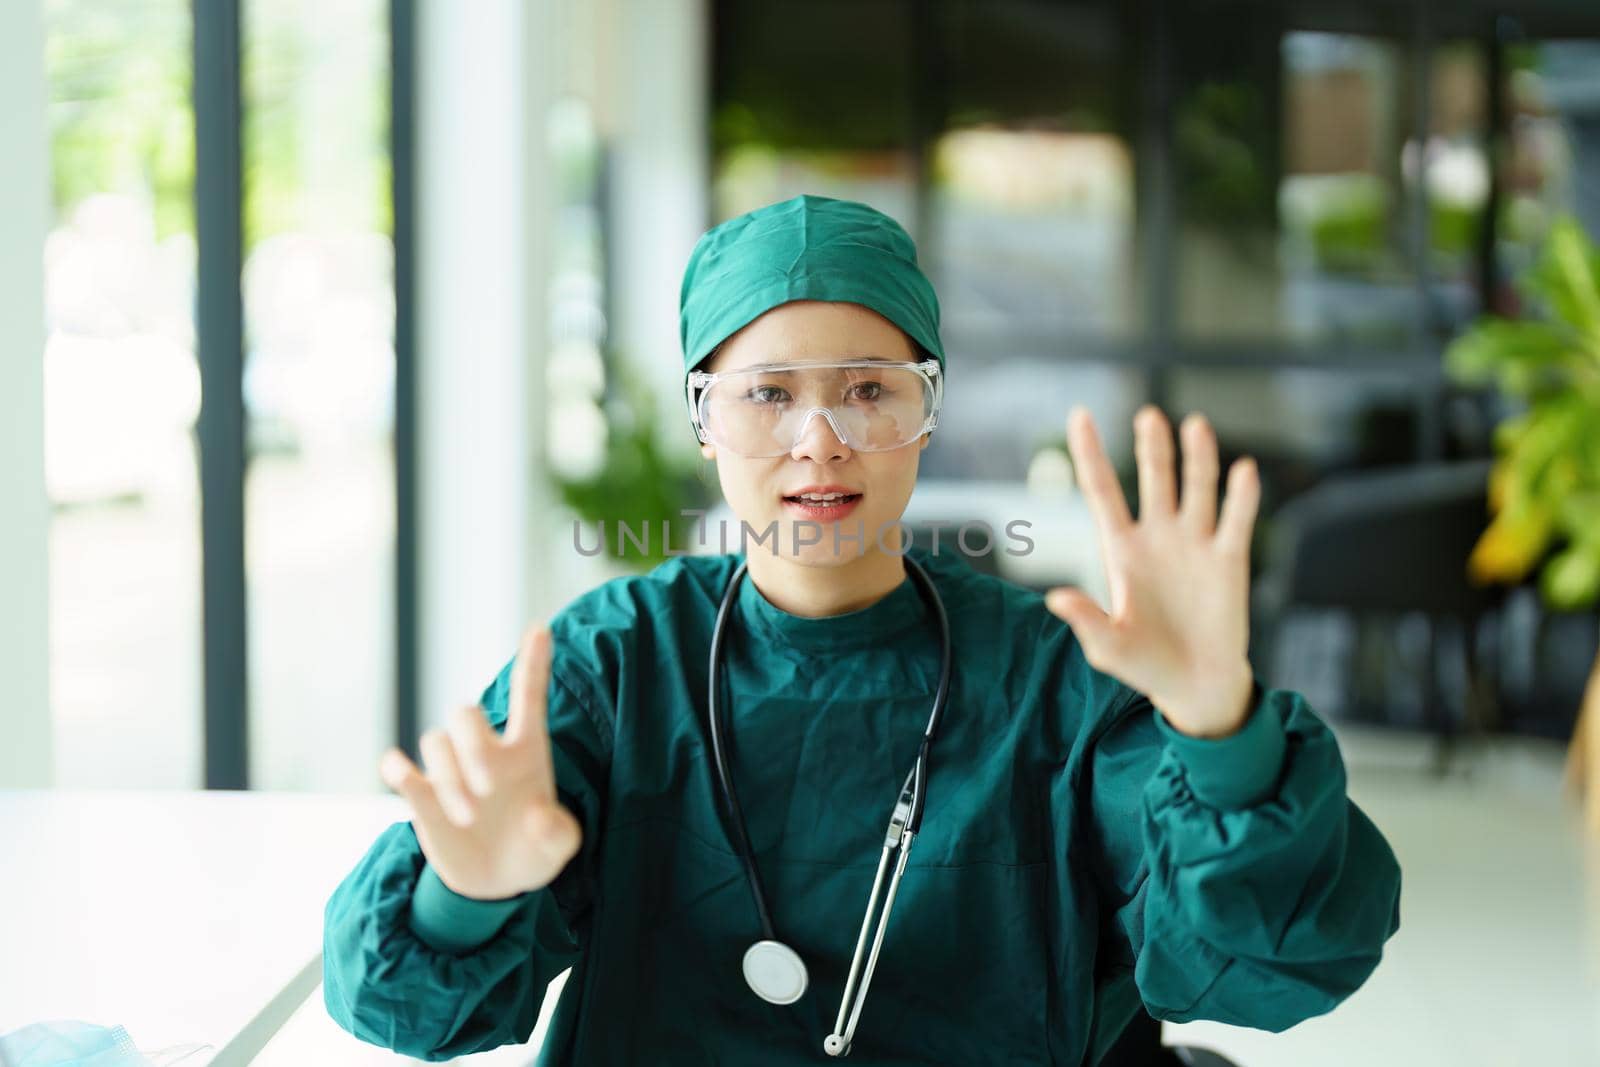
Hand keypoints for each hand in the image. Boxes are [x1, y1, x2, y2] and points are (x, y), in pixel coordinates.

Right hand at [379, 625, 582, 899]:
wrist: (499, 881)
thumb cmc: (535, 849)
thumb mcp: (559, 847)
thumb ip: (559, 833)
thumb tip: (538, 817)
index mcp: (526, 750)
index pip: (528, 697)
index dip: (533, 662)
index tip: (541, 628)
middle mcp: (485, 751)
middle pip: (464, 713)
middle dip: (470, 743)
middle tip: (487, 787)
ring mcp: (450, 770)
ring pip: (435, 743)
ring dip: (449, 779)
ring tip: (468, 817)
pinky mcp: (422, 796)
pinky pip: (400, 770)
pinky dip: (397, 768)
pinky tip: (399, 771)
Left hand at [1046, 406, 1259, 738]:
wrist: (1196, 686)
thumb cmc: (1145, 665)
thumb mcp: (1108, 647)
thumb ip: (1086, 620)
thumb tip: (1055, 599)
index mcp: (1122, 551)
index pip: (1102, 492)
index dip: (1090, 454)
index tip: (1079, 416)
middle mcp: (1158, 537)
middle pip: (1154, 479)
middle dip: (1153, 448)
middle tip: (1149, 416)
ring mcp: (1195, 544)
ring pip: (1197, 489)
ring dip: (1197, 458)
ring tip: (1195, 425)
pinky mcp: (1230, 560)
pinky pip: (1236, 520)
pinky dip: (1241, 496)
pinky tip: (1243, 470)